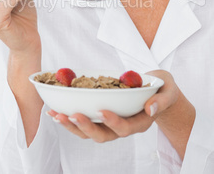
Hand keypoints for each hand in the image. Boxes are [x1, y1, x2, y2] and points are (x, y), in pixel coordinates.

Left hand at [46, 70, 180, 143]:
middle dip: (86, 127)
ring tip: (56, 115)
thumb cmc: (163, 88)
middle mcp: (123, 126)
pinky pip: (84, 122)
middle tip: (72, 114)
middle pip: (103, 135)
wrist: (157, 90)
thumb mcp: (168, 90)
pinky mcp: (101, 117)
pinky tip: (55, 111)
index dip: (113, 122)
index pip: (125, 128)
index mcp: (140, 122)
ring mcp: (110, 123)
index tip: (102, 111)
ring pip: (89, 132)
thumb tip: (150, 108)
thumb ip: (162, 99)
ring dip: (72, 125)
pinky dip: (69, 117)